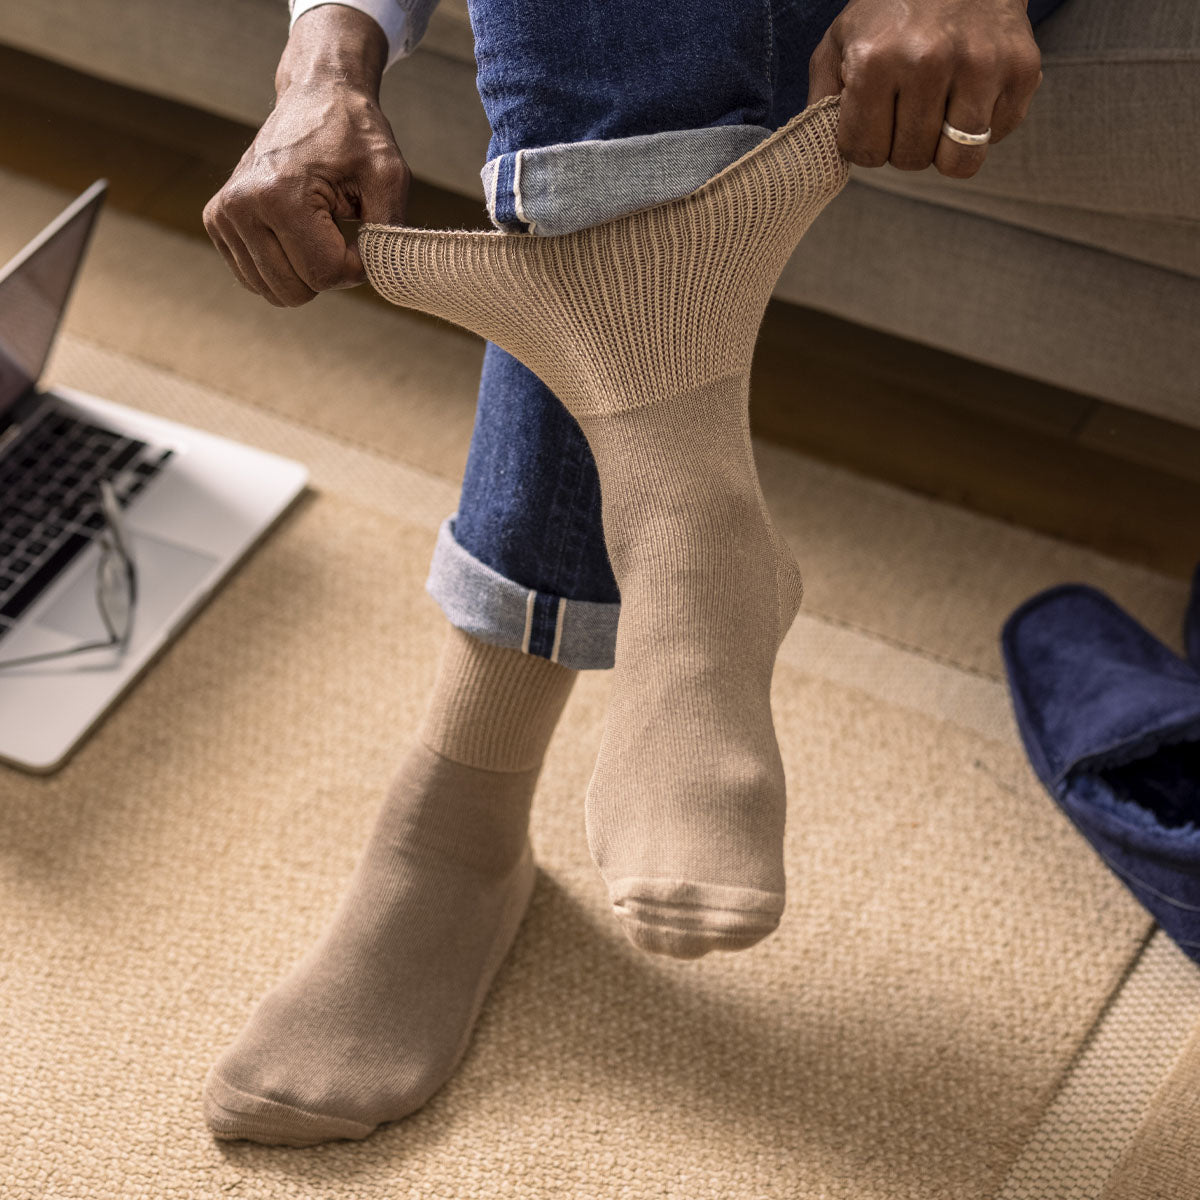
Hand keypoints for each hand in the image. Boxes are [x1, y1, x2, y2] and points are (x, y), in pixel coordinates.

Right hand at [203, 7, 410, 306]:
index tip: (362, 228)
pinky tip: (295, 230)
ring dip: (307, 269)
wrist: (315, 97)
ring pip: (276, 292)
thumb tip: (384, 278)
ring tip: (316, 224)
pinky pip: (258, 280)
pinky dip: (285, 265)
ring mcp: (222, 216)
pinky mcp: (218, 223)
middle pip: (296, 291)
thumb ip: (389, 234)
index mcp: (278, 196)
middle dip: (329, 271)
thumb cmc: (355, 136)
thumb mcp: (389, 177)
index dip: (356, 264)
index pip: (325, 275)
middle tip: (339, 229)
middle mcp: (239, 208)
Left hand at [807, 0, 1042, 177]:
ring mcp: (982, 65)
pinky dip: (982, 125)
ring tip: (937, 110)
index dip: (866, 142)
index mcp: (877, 61)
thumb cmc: (890, 10)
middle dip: (904, 143)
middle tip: (907, 107)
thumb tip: (818, 161)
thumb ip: (821, 103)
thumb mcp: (839, 44)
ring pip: (958, 162)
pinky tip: (970, 91)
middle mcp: (930, 62)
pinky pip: (996, 137)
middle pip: (911, 160)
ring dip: (944, 146)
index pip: (865, 153)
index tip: (873, 115)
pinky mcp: (1023, 69)